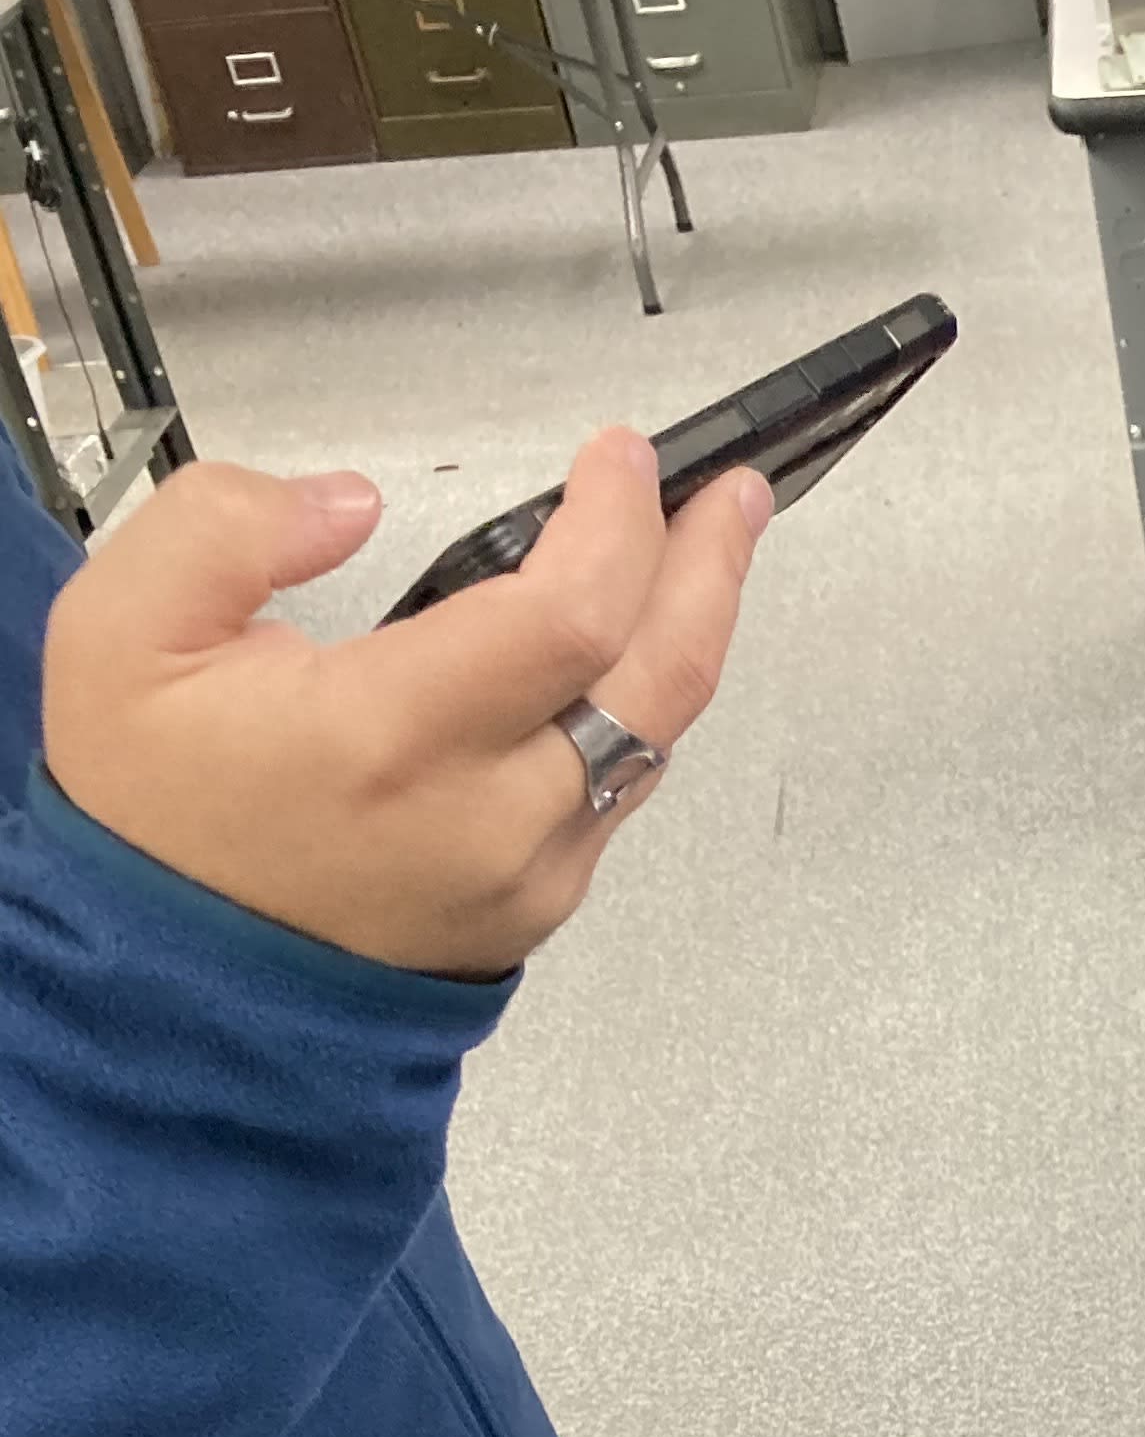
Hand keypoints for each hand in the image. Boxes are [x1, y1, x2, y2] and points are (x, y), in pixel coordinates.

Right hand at [43, 433, 769, 975]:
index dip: (617, 526)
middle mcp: (486, 813)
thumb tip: (351, 502)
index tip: (620, 458)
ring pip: (653, 735)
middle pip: (658, 679)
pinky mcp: (542, 899)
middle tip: (731, 494)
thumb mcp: (121, 635)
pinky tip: (631, 646)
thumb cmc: (155, 816)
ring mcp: (530, 868)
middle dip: (711, 569)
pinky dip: (638, 703)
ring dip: (689, 632)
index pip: (568, 617)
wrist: (178, 979)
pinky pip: (619, 787)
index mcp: (390, 737)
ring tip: (702, 548)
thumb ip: (227, 529)